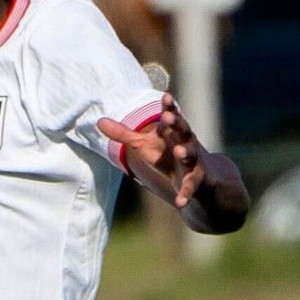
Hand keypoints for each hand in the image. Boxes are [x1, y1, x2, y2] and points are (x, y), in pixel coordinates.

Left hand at [100, 94, 247, 231]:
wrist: (200, 179)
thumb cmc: (169, 156)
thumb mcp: (145, 145)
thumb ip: (124, 134)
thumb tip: (98, 121)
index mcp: (174, 133)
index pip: (172, 116)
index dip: (169, 107)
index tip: (166, 97)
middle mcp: (186, 143)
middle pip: (184, 130)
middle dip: (177, 123)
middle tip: (169, 117)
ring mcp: (194, 162)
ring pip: (192, 155)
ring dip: (186, 153)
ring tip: (180, 152)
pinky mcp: (197, 181)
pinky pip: (191, 187)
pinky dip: (186, 194)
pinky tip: (180, 202)